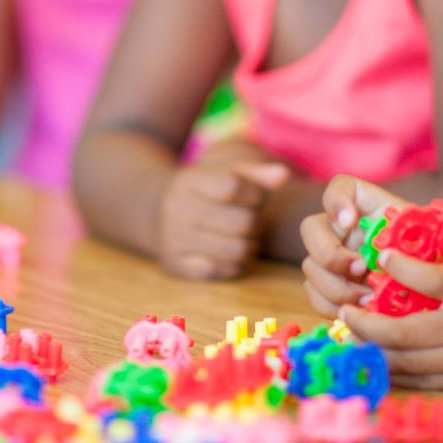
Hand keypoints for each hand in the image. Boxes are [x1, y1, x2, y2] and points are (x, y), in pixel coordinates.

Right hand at [157, 160, 289, 279]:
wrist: (159, 210)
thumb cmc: (207, 188)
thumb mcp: (228, 172)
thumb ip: (258, 173)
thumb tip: (284, 175)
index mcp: (189, 180)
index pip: (234, 187)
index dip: (256, 194)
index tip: (257, 198)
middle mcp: (175, 208)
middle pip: (240, 222)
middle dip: (257, 221)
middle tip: (255, 220)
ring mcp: (172, 238)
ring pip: (235, 250)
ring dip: (250, 245)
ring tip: (248, 236)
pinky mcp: (174, 264)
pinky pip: (220, 270)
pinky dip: (233, 263)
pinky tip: (231, 252)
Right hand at [301, 176, 412, 316]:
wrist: (424, 280)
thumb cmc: (424, 251)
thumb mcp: (423, 236)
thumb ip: (410, 235)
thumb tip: (399, 251)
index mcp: (365, 205)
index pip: (340, 187)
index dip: (337, 201)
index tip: (349, 219)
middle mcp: (341, 227)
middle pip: (311, 229)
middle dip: (331, 254)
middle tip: (360, 267)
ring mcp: (331, 256)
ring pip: (311, 267)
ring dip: (336, 287)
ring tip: (367, 297)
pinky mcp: (329, 285)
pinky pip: (315, 296)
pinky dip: (332, 307)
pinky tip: (358, 311)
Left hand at [335, 215, 442, 389]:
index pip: (437, 280)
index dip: (404, 268)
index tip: (382, 256)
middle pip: (409, 333)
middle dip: (370, 323)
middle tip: (346, 309)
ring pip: (411, 363)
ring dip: (375, 350)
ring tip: (351, 334)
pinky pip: (425, 381)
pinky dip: (396, 373)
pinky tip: (376, 359)